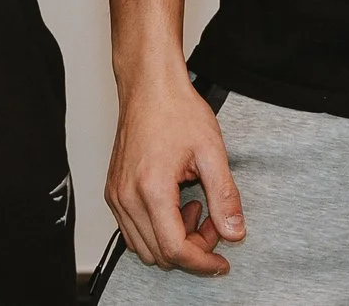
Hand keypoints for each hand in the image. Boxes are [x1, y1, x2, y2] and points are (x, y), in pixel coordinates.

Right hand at [105, 75, 245, 273]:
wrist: (150, 86)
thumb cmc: (176, 110)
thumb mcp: (211, 152)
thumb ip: (224, 196)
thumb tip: (234, 231)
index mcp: (151, 189)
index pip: (175, 249)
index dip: (202, 262)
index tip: (222, 261)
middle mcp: (126, 197)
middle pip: (159, 254)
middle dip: (191, 248)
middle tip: (213, 222)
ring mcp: (116, 196)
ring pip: (143, 247)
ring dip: (173, 240)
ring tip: (194, 207)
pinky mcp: (114, 192)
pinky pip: (132, 230)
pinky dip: (157, 229)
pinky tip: (176, 203)